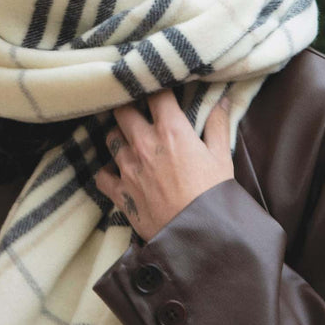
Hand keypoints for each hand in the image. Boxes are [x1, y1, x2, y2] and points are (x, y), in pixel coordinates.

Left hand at [94, 89, 232, 240]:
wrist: (200, 237)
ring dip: (119, 137)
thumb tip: (222, 99)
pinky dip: (107, 172)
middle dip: (127, 107)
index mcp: (171, 131)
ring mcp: (128, 168)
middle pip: (122, 110)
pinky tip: (116, 172)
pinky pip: (102, 175)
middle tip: (135, 110)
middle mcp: (144, 144)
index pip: (155, 94)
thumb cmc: (215, 195)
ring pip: (111, 138)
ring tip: (128, 141)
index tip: (156, 88)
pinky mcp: (120, 193)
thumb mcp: (222, 157)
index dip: (154, 87)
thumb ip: (218, 124)